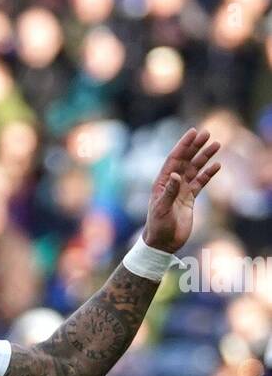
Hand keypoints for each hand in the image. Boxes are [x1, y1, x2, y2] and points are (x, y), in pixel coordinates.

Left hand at [143, 127, 220, 253]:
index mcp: (163, 182)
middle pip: (186, 160)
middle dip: (196, 147)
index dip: (183, 145)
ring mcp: (181, 190)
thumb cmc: (158, 226)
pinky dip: (208, 174)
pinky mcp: (190, 199)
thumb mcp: (162, 209)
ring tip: (216, 145)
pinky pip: (200, 183)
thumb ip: (170, 191)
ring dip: (204, 157)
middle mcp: (172, 183)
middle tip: (207, 133)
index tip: (193, 132)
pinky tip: (217, 166)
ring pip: (195, 169)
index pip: (174, 159)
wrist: (163, 243)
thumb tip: (176, 174)